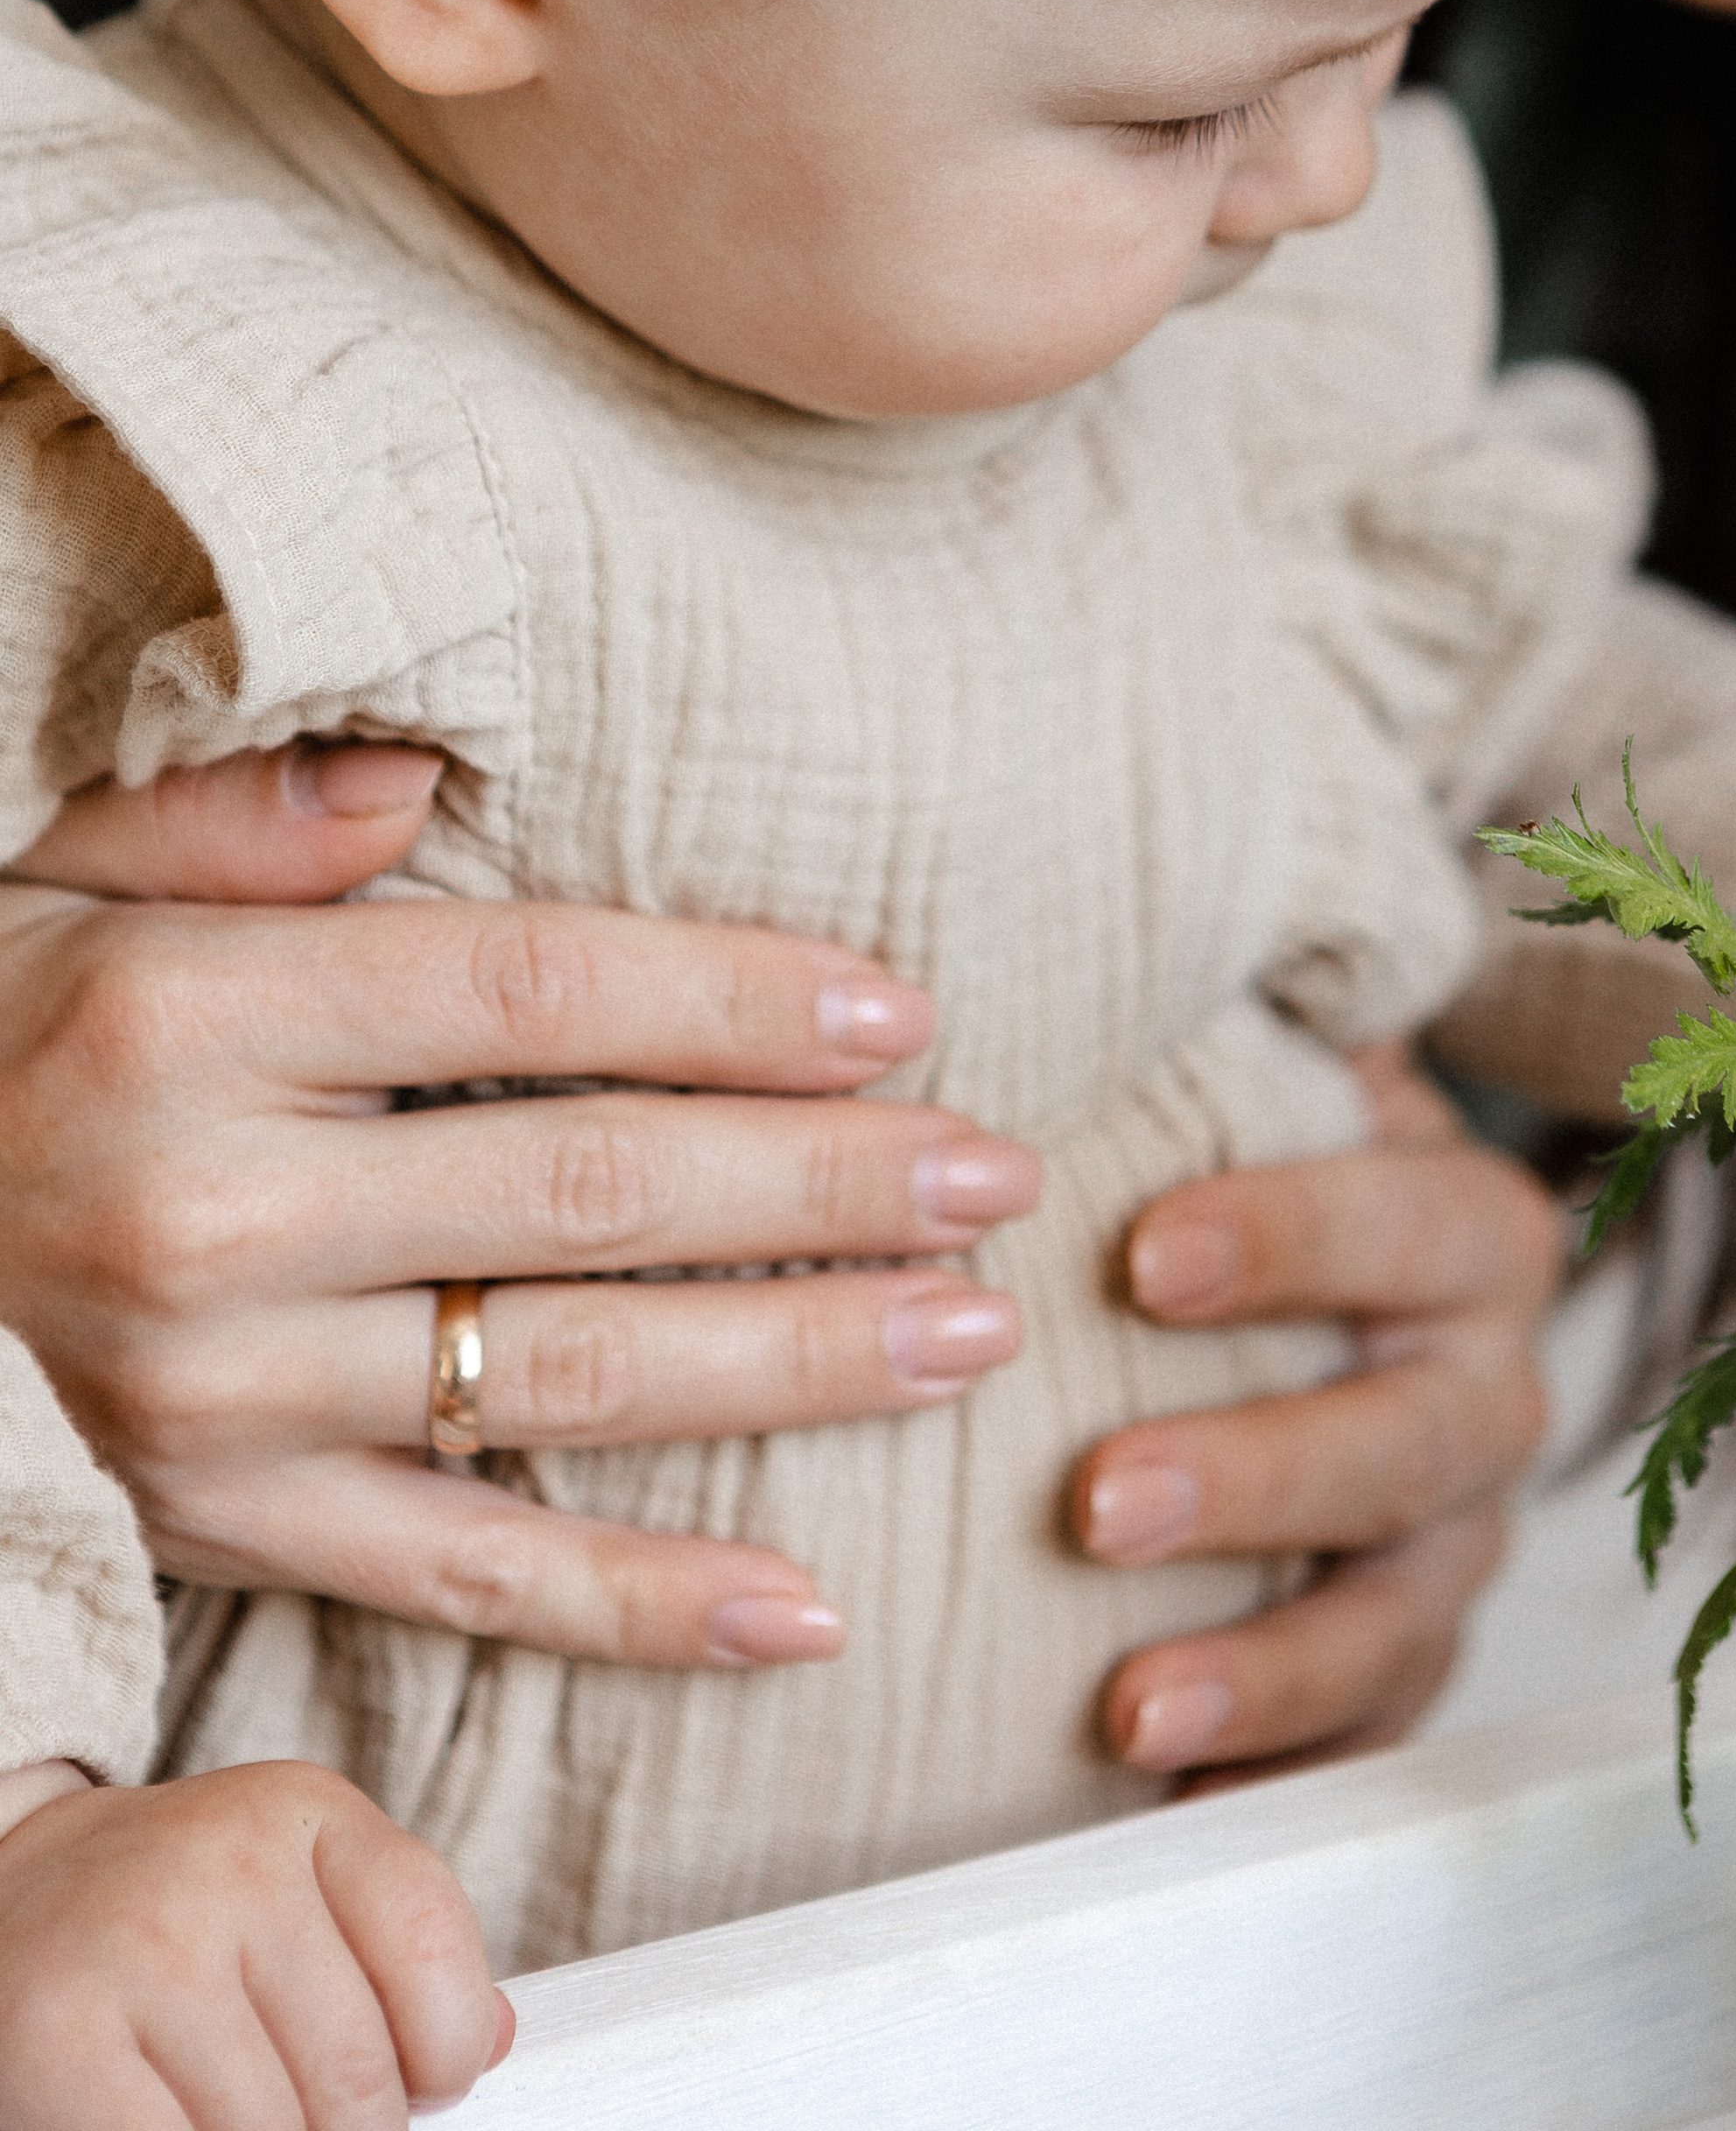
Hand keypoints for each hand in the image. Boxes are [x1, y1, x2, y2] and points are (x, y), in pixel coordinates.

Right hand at [0, 748, 1037, 1666]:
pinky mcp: (226, 1529)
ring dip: (795, 1365)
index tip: (902, 1017)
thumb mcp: (61, 869)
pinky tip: (803, 1604)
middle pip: (593, 1190)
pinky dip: (642, 1604)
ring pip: (568, 1383)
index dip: (735, 1003)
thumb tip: (423, 775)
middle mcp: (214, 1216)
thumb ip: (240, 815)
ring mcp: (221, 1400)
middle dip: (826, 1185)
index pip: (534, 998)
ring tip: (966, 1332)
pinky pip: (465, 1578)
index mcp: (195, 1018)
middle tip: (996, 1176)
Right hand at [0, 1761, 509, 2129]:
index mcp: (307, 1814)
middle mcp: (230, 1862)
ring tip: (221, 2113)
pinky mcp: (61, 2030)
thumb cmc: (175, 1914)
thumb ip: (394, 1952)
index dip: (446, 2049)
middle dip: (348, 2129)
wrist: (11, 1891)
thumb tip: (489, 2042)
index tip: (423, 2083)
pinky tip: (178, 2128)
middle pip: (359, 2073)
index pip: (432, 1946)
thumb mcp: (296, 1885)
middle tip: (300, 2116)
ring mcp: (146, 1944)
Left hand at [1075, 1046, 1564, 1781]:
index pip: (1405, 1222)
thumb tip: (1111, 906)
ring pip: (1395, 1612)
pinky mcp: (1406, 1656)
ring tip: (1126, 1706)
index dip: (1289, 1234)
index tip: (1139, 1257)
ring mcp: (1456, 1536)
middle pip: (1410, 1440)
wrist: (1322, 1278)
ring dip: (1266, 1665)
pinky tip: (1162, 1809)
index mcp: (1467, 1229)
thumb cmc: (1240, 1153)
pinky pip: (1365, 1739)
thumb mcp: (1256, 1062)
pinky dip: (1276, 1778)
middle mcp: (1487, 1386)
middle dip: (1259, 1474)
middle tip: (1096, 1502)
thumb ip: (1218, 1009)